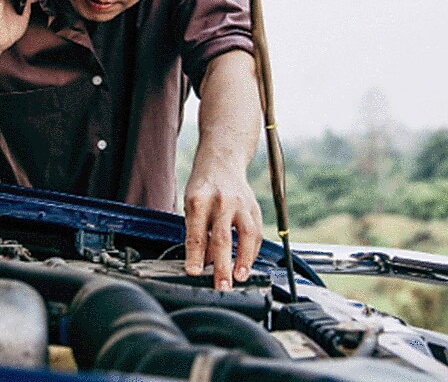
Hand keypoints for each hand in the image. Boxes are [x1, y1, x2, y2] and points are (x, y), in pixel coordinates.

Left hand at [184, 165, 262, 289]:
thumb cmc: (202, 187)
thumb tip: (203, 262)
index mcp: (199, 200)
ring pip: (246, 235)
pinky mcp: (254, 207)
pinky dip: (253, 251)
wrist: (222, 161)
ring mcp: (241, 204)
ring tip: (240, 278)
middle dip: (222, 265)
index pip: (197, 233)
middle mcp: (221, 202)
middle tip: (221, 286)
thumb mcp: (191, 205)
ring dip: (244, 260)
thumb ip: (197, 232)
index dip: (195, 255)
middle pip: (223, 237)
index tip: (194, 272)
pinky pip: (257, 233)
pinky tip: (247, 265)